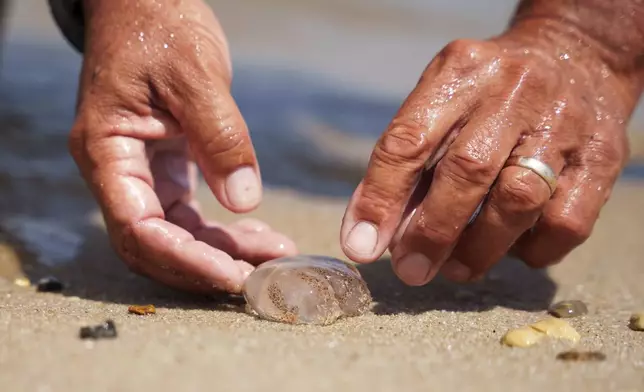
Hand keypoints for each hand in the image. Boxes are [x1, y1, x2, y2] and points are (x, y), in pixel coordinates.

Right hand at [68, 0, 296, 293]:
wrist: (147, 2)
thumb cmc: (160, 26)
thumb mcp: (195, 76)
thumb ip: (219, 138)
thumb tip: (244, 203)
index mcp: (106, 151)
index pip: (138, 228)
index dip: (185, 260)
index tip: (233, 276)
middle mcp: (116, 169)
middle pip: (153, 243)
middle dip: (204, 266)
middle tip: (259, 277)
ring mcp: (138, 171)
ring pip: (174, 233)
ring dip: (220, 252)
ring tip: (273, 256)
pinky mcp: (163, 166)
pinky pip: (187, 212)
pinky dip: (222, 229)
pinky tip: (258, 235)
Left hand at [340, 20, 640, 285]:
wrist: (577, 56)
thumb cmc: (488, 94)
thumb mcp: (441, 99)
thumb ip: (407, 160)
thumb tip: (371, 232)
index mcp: (460, 72)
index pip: (409, 140)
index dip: (380, 198)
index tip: (360, 246)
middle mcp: (514, 91)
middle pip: (466, 172)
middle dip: (431, 233)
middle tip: (409, 271)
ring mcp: (564, 122)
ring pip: (518, 200)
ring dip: (478, 249)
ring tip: (453, 268)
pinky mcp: (602, 158)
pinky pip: (564, 222)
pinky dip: (530, 249)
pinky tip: (510, 247)